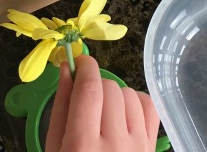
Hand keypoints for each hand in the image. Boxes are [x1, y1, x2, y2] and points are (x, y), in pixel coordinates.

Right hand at [45, 55, 159, 151]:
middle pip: (109, 88)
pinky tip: (123, 114)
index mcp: (82, 146)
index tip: (80, 62)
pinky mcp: (152, 148)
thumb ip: (60, 109)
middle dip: (95, 85)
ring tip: (103, 113)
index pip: (90, 89)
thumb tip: (67, 69)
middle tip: (86, 100)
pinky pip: (149, 106)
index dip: (85, 67)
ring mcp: (137, 147)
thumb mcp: (54, 149)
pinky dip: (135, 102)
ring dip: (114, 95)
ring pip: (128, 94)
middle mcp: (114, 145)